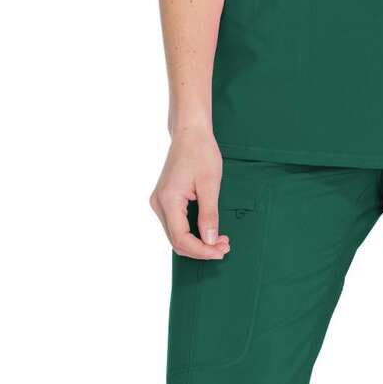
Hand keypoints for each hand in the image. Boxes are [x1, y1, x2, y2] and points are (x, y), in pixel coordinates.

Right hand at [149, 125, 231, 259]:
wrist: (190, 132)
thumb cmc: (201, 152)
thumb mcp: (210, 184)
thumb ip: (209, 215)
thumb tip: (210, 242)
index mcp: (168, 200)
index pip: (181, 238)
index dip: (201, 250)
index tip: (221, 251)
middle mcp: (158, 204)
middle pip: (176, 240)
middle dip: (201, 248)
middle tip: (224, 247)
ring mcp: (159, 202)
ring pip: (176, 234)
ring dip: (197, 241)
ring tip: (219, 241)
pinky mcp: (164, 199)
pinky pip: (176, 224)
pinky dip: (191, 231)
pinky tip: (208, 230)